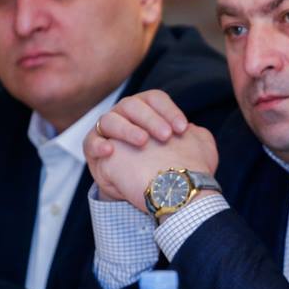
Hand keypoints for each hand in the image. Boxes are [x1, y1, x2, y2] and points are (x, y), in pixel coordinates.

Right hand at [84, 91, 211, 204]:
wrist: (146, 189)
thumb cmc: (165, 165)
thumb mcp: (186, 151)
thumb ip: (196, 140)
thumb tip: (197, 133)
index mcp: (147, 108)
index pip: (156, 99)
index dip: (169, 111)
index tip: (182, 129)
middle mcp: (125, 113)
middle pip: (134, 105)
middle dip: (151, 119)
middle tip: (166, 136)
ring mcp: (107, 128)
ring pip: (111, 120)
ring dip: (127, 130)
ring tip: (142, 142)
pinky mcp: (93, 147)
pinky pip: (91, 142)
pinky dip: (99, 145)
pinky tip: (110, 151)